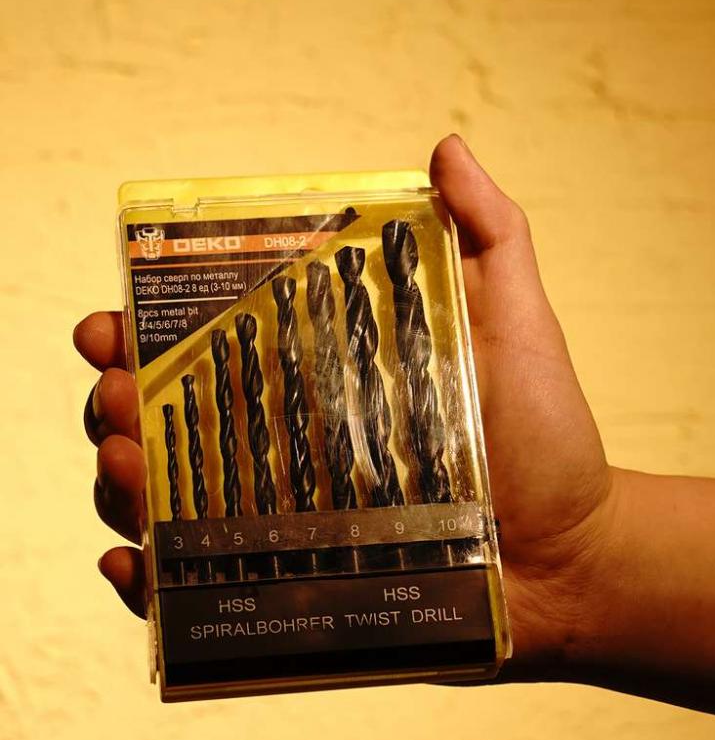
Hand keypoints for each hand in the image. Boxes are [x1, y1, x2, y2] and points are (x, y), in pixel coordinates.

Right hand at [73, 136, 614, 679]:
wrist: (574, 556)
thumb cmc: (548, 439)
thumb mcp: (519, 327)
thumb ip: (488, 239)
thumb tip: (446, 146)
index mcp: (327, 378)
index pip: (214, 346)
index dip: (150, 328)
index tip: (119, 320)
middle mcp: (295, 447)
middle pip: (172, 424)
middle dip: (118, 406)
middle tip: (116, 399)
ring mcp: (291, 525)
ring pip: (172, 507)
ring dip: (122, 488)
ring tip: (126, 470)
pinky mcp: (302, 592)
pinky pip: (206, 593)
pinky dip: (152, 584)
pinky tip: (138, 566)